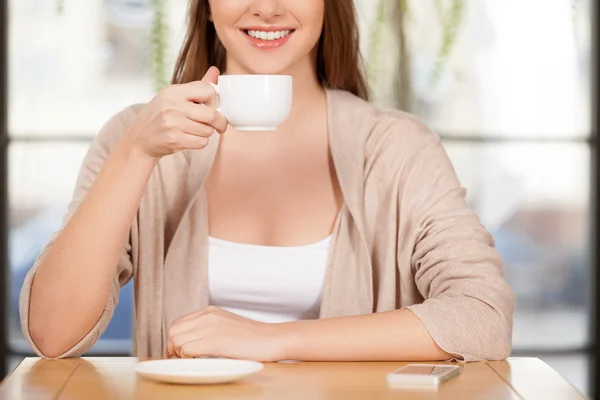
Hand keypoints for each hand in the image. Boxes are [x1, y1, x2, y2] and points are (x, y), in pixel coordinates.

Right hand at [124, 66, 227, 160]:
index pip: (208, 90)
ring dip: (206, 133)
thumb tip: (215, 70)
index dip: (213, 100)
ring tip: (194, 130)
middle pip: (212, 114)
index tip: (210, 106)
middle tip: (219, 125)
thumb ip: (197, 86)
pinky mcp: (175, 140)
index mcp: (174, 91)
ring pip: (208, 130)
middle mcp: (173, 106)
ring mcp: (173, 124)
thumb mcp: (173, 96)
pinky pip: (202, 142)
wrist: (139, 139)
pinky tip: (190, 138)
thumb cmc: (159, 116)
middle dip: (219, 122)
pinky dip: (200, 142)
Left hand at [166, 306, 286, 361]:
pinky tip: (199, 361)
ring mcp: (211, 327)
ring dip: (180, 354)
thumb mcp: (227, 324)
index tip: (176, 353)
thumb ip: (209, 326)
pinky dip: (187, 358)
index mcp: (209, 311)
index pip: (178, 323)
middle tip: (181, 360)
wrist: (272, 339)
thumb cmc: (252, 337)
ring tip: (192, 360)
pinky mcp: (216, 341)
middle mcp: (208, 316)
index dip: (173, 340)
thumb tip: (189, 341)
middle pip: (173, 331)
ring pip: (177, 341)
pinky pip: (187, 350)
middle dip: (172, 348)